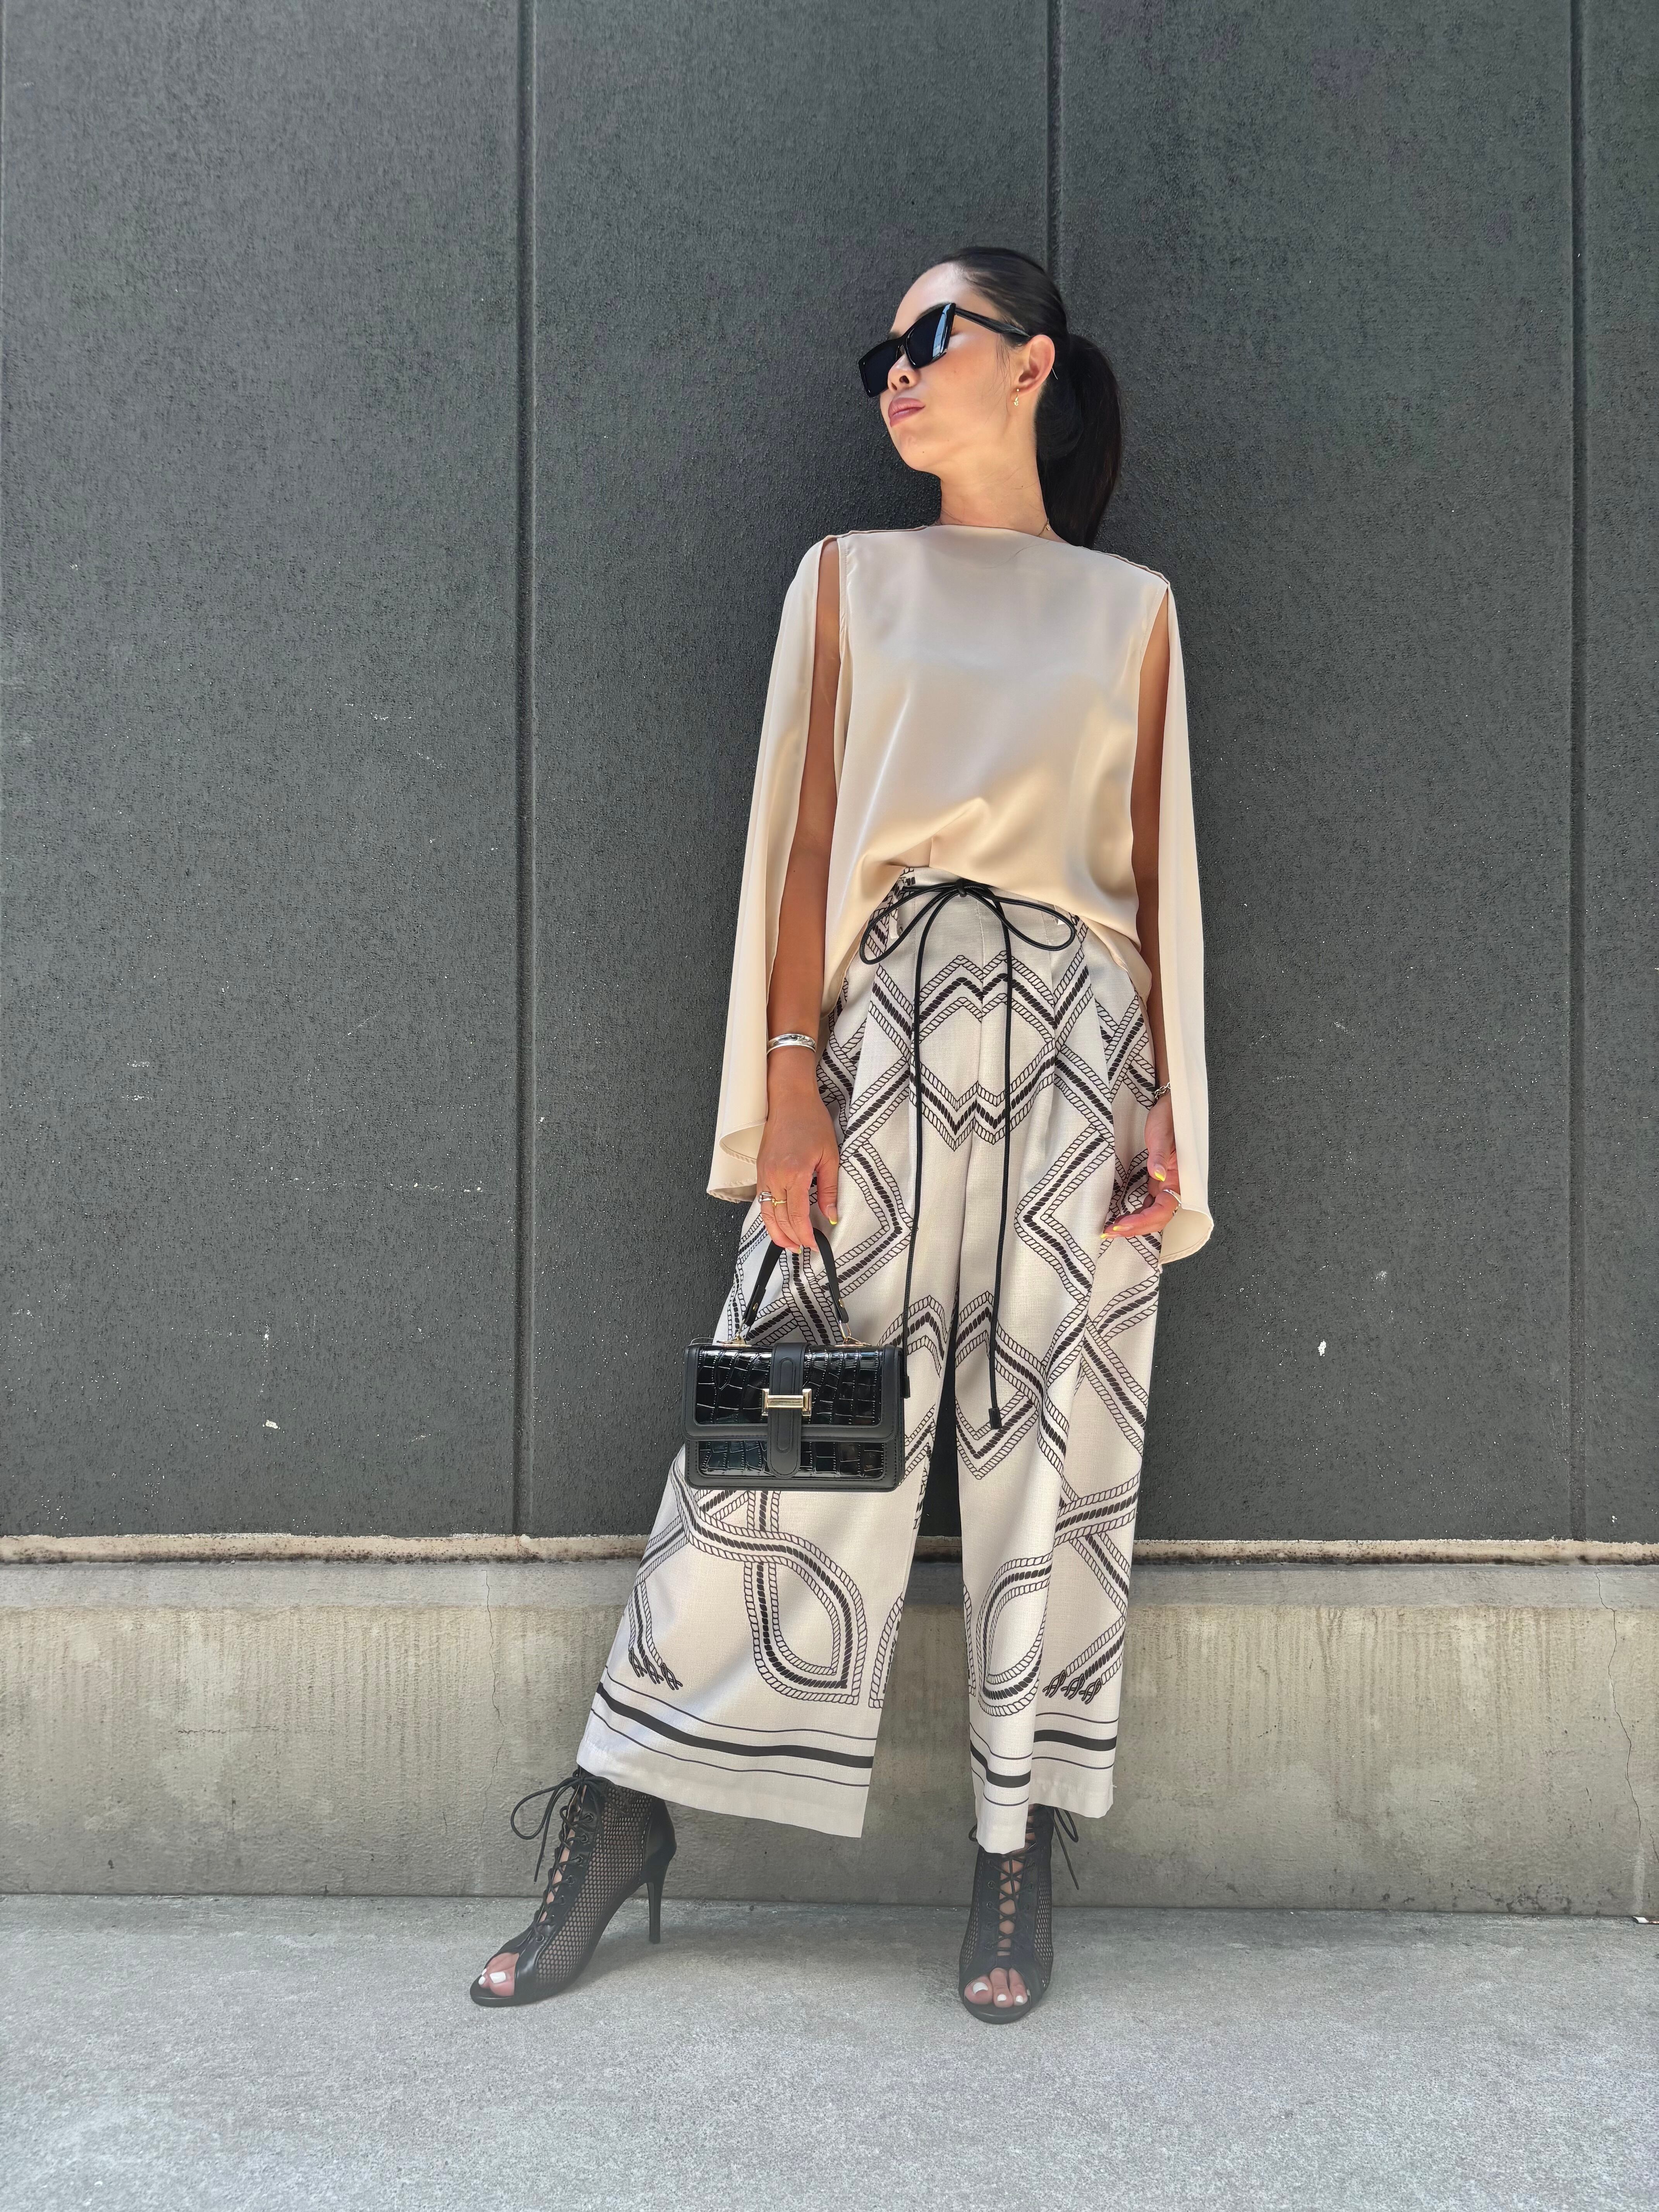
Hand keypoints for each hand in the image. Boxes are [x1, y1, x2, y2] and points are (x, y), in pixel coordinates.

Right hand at [755, 1063, 839, 1252]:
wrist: (789, 1100)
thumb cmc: (811, 1121)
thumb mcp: (829, 1155)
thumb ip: (829, 1189)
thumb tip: (831, 1215)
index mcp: (794, 1173)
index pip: (796, 1215)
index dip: (805, 1235)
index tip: (814, 1245)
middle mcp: (774, 1176)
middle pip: (779, 1219)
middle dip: (791, 1238)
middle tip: (804, 1249)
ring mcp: (764, 1174)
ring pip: (765, 1213)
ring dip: (776, 1232)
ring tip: (789, 1245)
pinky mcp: (760, 1170)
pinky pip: (762, 1201)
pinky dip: (769, 1217)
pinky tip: (779, 1223)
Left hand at [1101, 1090, 1178, 1242]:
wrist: (1168, 1107)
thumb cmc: (1167, 1119)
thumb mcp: (1161, 1135)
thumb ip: (1159, 1156)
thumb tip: (1158, 1176)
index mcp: (1178, 1179)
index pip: (1163, 1210)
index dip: (1143, 1221)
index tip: (1121, 1225)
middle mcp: (1172, 1186)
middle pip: (1156, 1218)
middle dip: (1135, 1228)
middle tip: (1110, 1232)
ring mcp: (1163, 1185)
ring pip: (1151, 1214)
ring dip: (1133, 1224)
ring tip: (1112, 1230)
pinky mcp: (1154, 1182)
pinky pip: (1146, 1204)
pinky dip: (1134, 1214)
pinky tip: (1120, 1217)